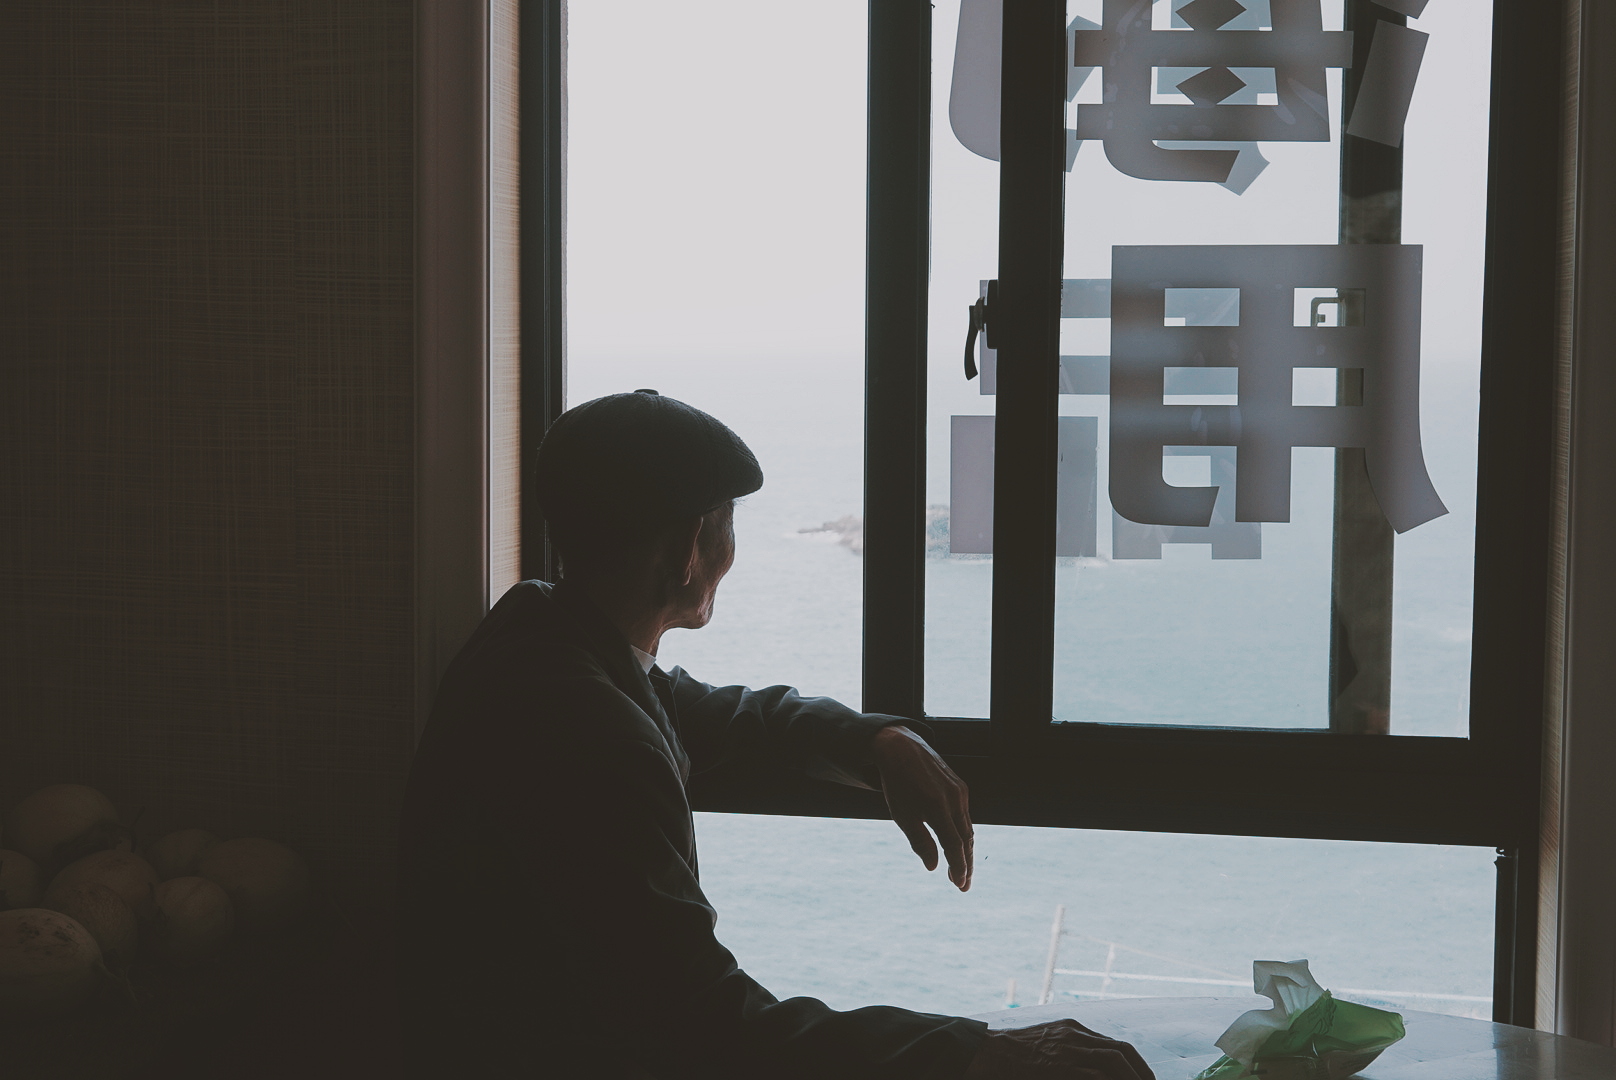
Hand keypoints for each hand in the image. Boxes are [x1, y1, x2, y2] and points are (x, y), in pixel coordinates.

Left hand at [871, 725, 973, 890]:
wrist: (901, 749)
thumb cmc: (897, 785)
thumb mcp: (902, 815)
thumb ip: (920, 841)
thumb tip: (933, 866)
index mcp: (938, 808)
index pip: (955, 845)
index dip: (959, 867)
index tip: (960, 884)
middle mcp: (955, 799)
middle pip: (966, 840)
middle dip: (966, 864)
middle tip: (963, 885)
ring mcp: (960, 792)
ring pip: (968, 828)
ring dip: (966, 851)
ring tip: (961, 870)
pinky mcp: (960, 786)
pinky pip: (965, 815)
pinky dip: (964, 833)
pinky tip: (958, 844)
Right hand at [963, 1020, 1156, 1079]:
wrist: (983, 1052)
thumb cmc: (1009, 1057)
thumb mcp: (1043, 1047)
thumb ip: (1066, 1054)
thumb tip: (1094, 1070)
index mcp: (1072, 1029)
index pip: (1115, 1045)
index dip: (1135, 1064)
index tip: (1144, 1079)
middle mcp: (1075, 1034)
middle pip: (1121, 1051)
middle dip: (1141, 1072)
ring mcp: (1068, 1047)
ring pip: (1114, 1061)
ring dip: (1132, 1078)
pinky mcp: (1061, 1063)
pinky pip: (1096, 1074)